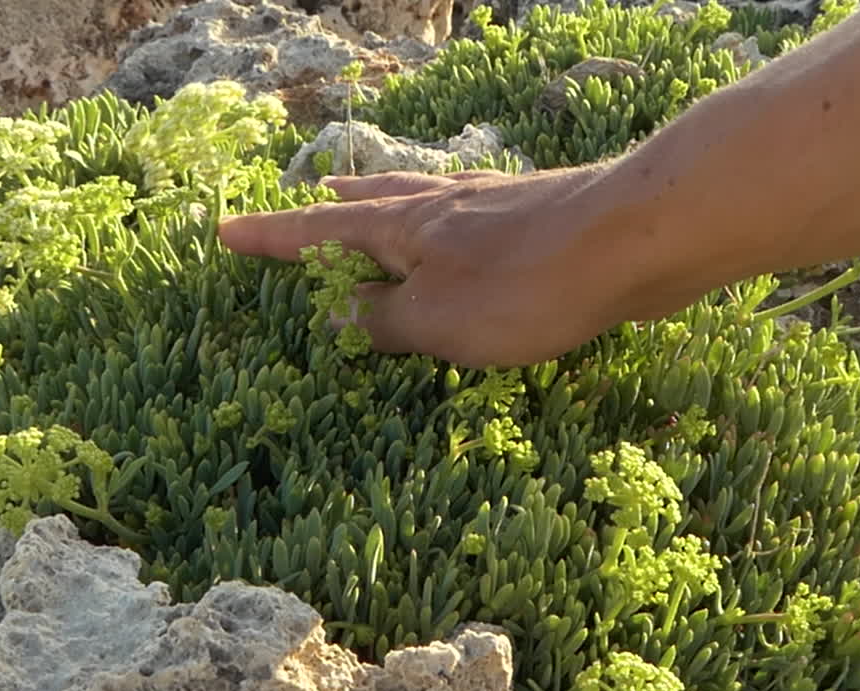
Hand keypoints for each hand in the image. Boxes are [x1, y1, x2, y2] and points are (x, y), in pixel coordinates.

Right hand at [218, 165, 635, 368]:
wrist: (633, 238)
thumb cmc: (525, 285)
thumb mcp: (437, 320)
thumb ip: (382, 320)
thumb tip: (334, 317)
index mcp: (404, 229)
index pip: (318, 234)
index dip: (272, 238)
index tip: (226, 232)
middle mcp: (441, 204)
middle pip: (370, 202)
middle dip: (330, 209)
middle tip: (303, 201)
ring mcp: (490, 204)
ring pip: (420, 201)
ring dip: (384, 205)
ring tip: (364, 201)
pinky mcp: (535, 216)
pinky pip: (467, 216)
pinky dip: (444, 219)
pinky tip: (463, 224)